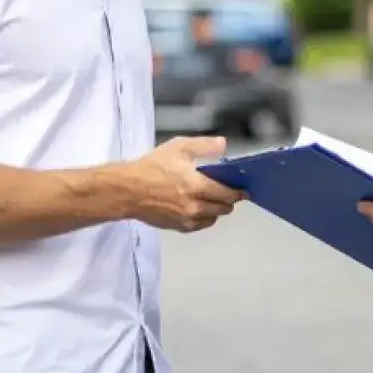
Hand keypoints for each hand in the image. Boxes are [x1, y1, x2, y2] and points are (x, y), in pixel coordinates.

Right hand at [127, 137, 245, 231]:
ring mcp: (186, 220)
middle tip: (228, 192)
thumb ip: (204, 145)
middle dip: (229, 201)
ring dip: (217, 210)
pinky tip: (199, 208)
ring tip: (213, 199)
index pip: (228, 194)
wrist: (127, 190)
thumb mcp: (178, 147)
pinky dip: (204, 218)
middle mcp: (195, 207)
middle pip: (223, 209)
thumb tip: (224, 144)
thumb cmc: (152, 167)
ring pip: (212, 218)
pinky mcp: (177, 227)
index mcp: (197, 186)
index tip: (245, 190)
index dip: (239, 192)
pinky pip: (199, 226)